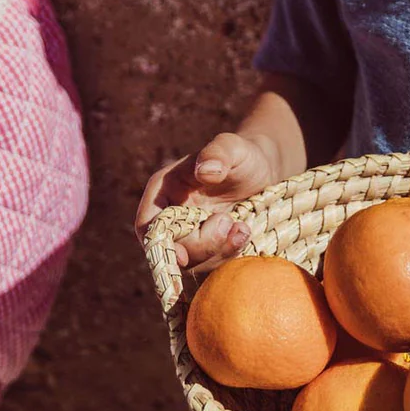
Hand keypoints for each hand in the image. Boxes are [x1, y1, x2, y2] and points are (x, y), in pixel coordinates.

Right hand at [135, 131, 275, 269]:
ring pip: (193, 261)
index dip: (159, 244)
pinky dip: (228, 254)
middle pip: (171, 249)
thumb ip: (218, 153)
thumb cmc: (242, 155)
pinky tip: (244, 233)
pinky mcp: (209, 248)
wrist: (262, 171)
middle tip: (229, 222)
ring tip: (242, 227)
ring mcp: (190, 234)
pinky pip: (212, 263)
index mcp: (164, 191)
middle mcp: (172, 216)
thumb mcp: (233, 147)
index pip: (147, 224)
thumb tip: (205, 170)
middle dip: (201, 245)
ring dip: (218, 251)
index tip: (182, 255)